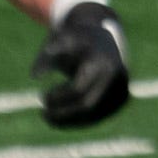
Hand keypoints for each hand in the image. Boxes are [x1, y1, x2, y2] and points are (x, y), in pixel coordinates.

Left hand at [35, 0, 130, 128]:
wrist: (103, 36)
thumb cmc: (77, 37)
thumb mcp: (59, 39)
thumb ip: (45, 54)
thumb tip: (34, 75)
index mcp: (103, 62)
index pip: (78, 89)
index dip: (58, 97)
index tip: (41, 98)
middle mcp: (118, 79)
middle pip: (88, 106)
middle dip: (64, 114)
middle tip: (43, 115)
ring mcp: (122, 91)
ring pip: (94, 116)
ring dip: (70, 121)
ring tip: (49, 119)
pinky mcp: (122, 100)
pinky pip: (99, 116)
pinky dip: (80, 120)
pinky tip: (62, 119)